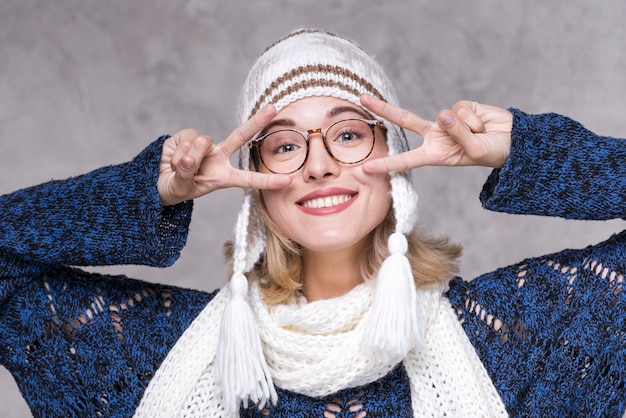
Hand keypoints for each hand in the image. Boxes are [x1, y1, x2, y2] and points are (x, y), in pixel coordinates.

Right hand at [158, 104, 290, 205]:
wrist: (156, 179)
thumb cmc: (175, 188)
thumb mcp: (181, 189)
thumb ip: (186, 175)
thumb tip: (188, 158)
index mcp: (224, 177)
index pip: (249, 179)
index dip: (267, 181)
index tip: (289, 181)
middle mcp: (219, 158)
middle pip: (241, 136)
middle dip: (256, 121)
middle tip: (273, 107)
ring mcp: (205, 145)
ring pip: (203, 143)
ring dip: (187, 158)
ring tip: (179, 168)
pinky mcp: (189, 135)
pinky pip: (188, 138)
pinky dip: (178, 150)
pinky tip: (174, 157)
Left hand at [359, 94, 512, 172]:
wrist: (513, 140)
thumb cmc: (492, 153)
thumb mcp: (475, 152)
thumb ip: (458, 134)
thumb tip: (443, 114)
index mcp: (435, 155)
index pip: (406, 159)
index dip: (386, 165)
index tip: (365, 168)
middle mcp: (435, 137)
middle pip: (405, 120)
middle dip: (383, 109)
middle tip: (362, 99)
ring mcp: (446, 121)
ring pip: (445, 115)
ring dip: (467, 127)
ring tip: (480, 134)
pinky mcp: (459, 106)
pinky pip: (461, 108)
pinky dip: (475, 117)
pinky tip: (482, 123)